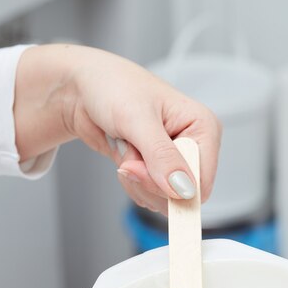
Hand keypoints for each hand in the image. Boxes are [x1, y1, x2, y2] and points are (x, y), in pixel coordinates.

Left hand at [14, 44, 221, 213]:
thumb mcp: (136, 119)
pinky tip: (125, 160)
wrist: (83, 89)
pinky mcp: (158, 171)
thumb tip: (184, 189)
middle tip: (129, 159)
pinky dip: (132, 184)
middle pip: (184, 196)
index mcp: (204, 127)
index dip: (171, 187)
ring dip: (138, 183)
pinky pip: (151, 196)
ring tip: (126, 152)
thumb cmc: (112, 87)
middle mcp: (195, 146)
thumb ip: (162, 156)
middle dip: (150, 183)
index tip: (139, 170)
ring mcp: (176, 160)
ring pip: (166, 200)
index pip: (202, 182)